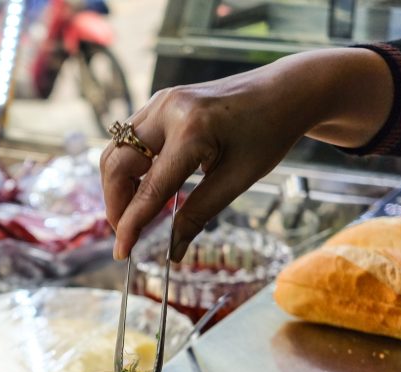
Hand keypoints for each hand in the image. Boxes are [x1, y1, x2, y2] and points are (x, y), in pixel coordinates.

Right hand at [101, 48, 392, 259]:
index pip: (150, 188)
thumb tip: (172, 250)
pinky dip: (129, 168)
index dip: (132, 224)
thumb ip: (199, 214)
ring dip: (118, 186)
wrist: (285, 90)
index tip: (122, 252)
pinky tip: (143, 189)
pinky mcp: (160, 102)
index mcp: (192, 131)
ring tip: (133, 214)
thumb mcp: (238, 179)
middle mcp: (167, 110)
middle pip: (116, 164)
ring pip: (117, 151)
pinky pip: (129, 140)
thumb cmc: (269, 134)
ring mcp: (160, 101)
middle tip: (125, 233)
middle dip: (115, 203)